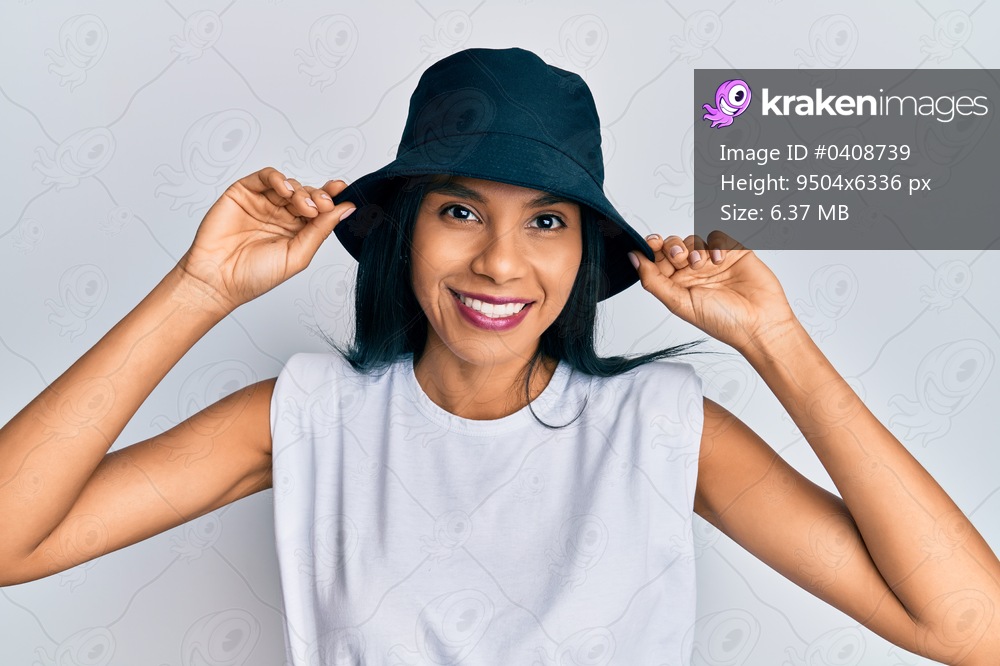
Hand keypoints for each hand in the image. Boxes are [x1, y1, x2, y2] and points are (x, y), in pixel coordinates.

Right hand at [176, 167, 355, 312]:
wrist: (218, 280)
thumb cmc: (255, 275)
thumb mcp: (298, 255)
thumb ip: (321, 230)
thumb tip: (347, 209)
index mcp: (296, 230)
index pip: (319, 209)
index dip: (332, 197)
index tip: (344, 191)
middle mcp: (281, 215)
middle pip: (307, 194)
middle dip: (318, 196)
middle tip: (323, 206)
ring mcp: (262, 203)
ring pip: (288, 185)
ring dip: (301, 191)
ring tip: (305, 206)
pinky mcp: (243, 193)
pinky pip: (265, 177)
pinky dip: (278, 178)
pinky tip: (286, 190)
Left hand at [630, 230, 798, 353]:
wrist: (760, 323)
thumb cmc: (722, 321)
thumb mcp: (679, 303)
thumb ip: (653, 281)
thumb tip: (632, 258)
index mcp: (678, 284)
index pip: (658, 259)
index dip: (652, 248)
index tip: (650, 242)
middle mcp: (694, 272)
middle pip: (674, 245)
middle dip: (673, 247)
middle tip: (680, 258)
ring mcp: (714, 261)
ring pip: (695, 239)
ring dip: (695, 247)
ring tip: (703, 264)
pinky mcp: (734, 252)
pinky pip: (718, 236)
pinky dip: (717, 244)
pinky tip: (721, 260)